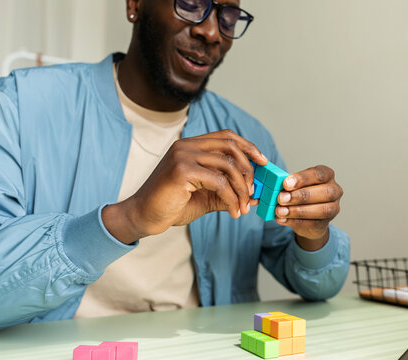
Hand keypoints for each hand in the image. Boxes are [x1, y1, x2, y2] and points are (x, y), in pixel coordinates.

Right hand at [102, 130, 266, 243]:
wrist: (144, 217)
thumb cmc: (172, 205)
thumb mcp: (206, 197)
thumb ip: (227, 192)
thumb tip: (254, 196)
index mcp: (191, 146)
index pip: (226, 136)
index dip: (247, 146)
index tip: (263, 161)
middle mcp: (186, 146)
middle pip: (230, 146)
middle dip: (249, 168)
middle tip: (254, 190)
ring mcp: (183, 155)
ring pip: (227, 165)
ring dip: (241, 188)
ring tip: (243, 206)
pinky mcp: (182, 170)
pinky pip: (219, 182)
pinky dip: (231, 198)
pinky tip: (233, 211)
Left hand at [275, 165, 342, 250]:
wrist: (307, 216)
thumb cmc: (301, 193)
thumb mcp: (296, 184)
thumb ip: (289, 184)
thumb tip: (275, 186)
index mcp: (327, 175)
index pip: (318, 174)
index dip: (302, 179)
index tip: (285, 184)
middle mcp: (334, 190)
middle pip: (324, 192)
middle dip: (300, 196)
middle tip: (281, 198)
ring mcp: (333, 208)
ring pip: (321, 210)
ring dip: (298, 211)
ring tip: (280, 211)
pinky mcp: (326, 223)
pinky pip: (312, 223)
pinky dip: (295, 221)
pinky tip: (282, 219)